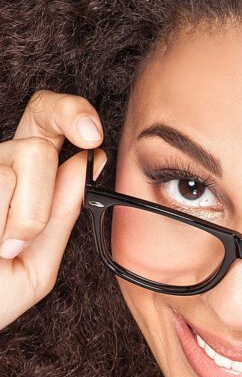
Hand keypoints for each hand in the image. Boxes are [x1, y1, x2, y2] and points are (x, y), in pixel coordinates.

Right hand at [0, 90, 106, 330]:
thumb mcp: (39, 262)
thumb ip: (62, 216)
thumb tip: (85, 163)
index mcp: (26, 181)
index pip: (49, 125)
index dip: (72, 113)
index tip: (93, 137)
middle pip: (36, 149)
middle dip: (41, 193)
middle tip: (23, 238)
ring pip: (14, 172)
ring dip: (21, 222)